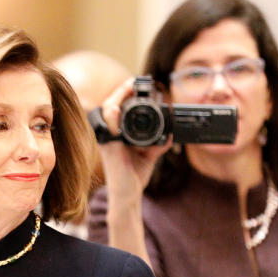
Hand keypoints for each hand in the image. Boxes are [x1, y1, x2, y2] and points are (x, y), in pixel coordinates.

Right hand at [96, 77, 171, 206]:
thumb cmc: (133, 177)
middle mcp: (109, 135)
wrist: (127, 196)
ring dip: (118, 96)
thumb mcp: (149, 156)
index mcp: (117, 135)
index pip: (118, 110)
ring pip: (107, 110)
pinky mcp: (108, 146)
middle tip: (134, 81)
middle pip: (110, 105)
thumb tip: (169, 134)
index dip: (125, 96)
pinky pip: (109, 125)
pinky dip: (114, 114)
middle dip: (122, 91)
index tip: (137, 85)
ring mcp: (107, 139)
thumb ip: (157, 144)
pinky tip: (119, 107)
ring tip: (130, 85)